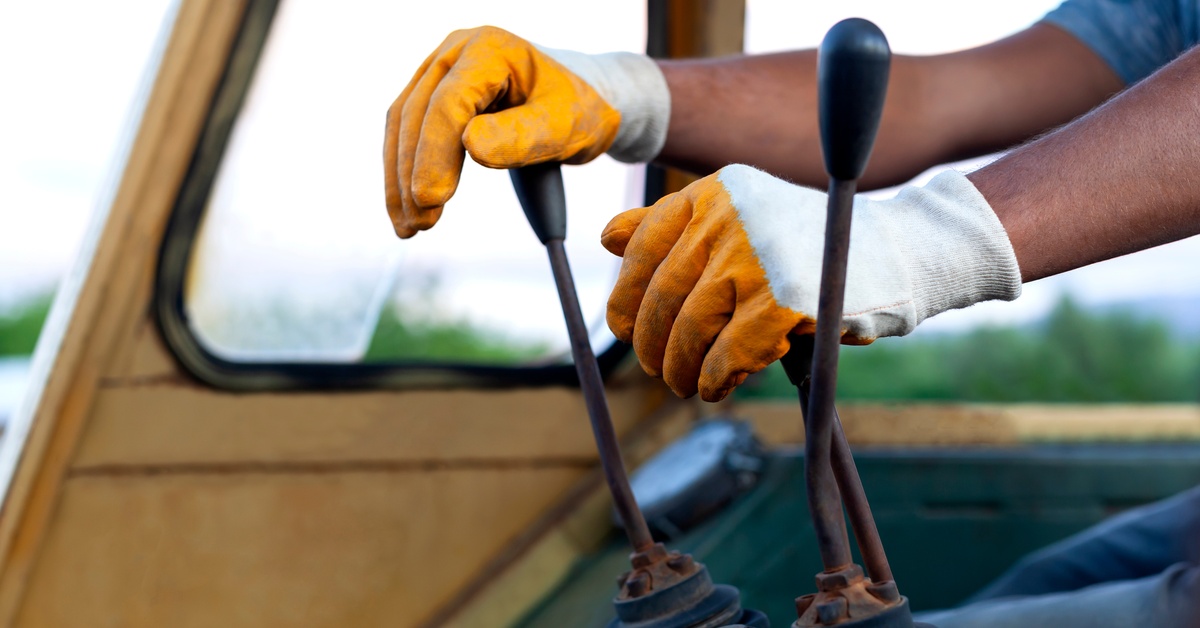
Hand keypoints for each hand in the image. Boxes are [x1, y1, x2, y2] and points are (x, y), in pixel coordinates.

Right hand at [383, 26, 669, 237]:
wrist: (581, 101)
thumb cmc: (578, 110)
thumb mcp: (565, 127)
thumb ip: (522, 137)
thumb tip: (471, 146)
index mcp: (490, 50)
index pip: (449, 103)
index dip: (435, 153)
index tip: (432, 199)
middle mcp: (457, 53)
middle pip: (417, 114)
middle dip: (413, 173)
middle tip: (420, 224)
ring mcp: (441, 72)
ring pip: (403, 125)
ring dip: (400, 179)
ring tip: (411, 227)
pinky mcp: (433, 96)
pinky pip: (408, 134)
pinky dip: (404, 174)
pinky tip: (408, 211)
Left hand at [601, 164, 1021, 400]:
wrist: (897, 251)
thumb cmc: (809, 243)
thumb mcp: (741, 217)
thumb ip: (676, 224)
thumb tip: (607, 238)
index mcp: (714, 191)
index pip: (642, 245)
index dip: (626, 295)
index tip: (627, 329)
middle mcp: (728, 214)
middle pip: (662, 294)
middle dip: (654, 343)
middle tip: (660, 370)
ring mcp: (756, 255)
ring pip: (689, 327)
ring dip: (680, 367)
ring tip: (686, 385)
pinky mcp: (784, 298)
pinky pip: (728, 352)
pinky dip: (716, 377)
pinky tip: (718, 387)